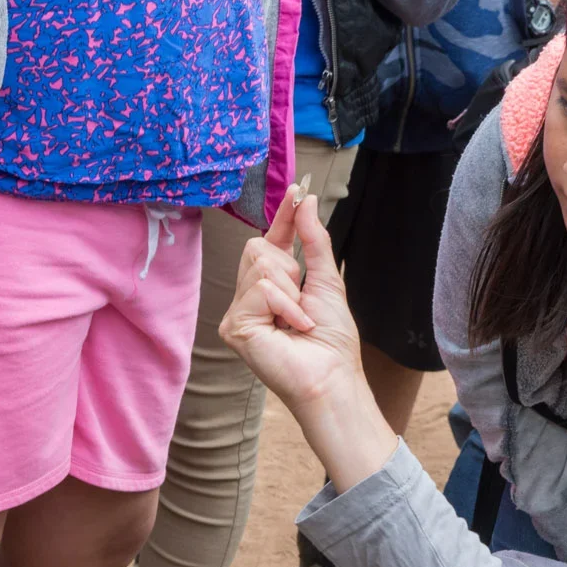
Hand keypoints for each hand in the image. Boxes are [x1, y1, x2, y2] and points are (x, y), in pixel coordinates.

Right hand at [220, 189, 395, 488]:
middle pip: (257, 248)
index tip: (296, 190)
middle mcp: (249, 297)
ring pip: (259, 266)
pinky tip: (293, 328)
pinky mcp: (234, 327)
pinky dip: (286, 306)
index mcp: (272, 286)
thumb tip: (304, 200)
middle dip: (290, 268)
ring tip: (298, 320)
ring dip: (291, 292)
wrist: (332, 376)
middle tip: (302, 301)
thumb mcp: (327, 279)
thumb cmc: (332, 339)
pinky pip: (261, 290)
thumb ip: (313, 240)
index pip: (271, 241)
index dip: (282, 217)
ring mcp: (239, 312)